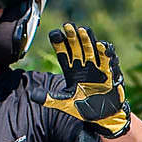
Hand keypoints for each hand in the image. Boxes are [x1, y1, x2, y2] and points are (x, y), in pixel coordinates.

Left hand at [40, 23, 131, 137]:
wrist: (103, 116)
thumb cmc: (83, 106)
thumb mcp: (64, 103)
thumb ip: (49, 99)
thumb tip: (32, 95)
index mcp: (71, 71)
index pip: (64, 54)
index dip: (59, 43)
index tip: (54, 33)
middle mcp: (84, 66)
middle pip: (77, 48)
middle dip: (73, 37)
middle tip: (68, 25)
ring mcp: (97, 69)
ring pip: (91, 50)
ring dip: (88, 41)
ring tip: (83, 30)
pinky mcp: (109, 74)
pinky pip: (107, 62)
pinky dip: (105, 54)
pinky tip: (102, 45)